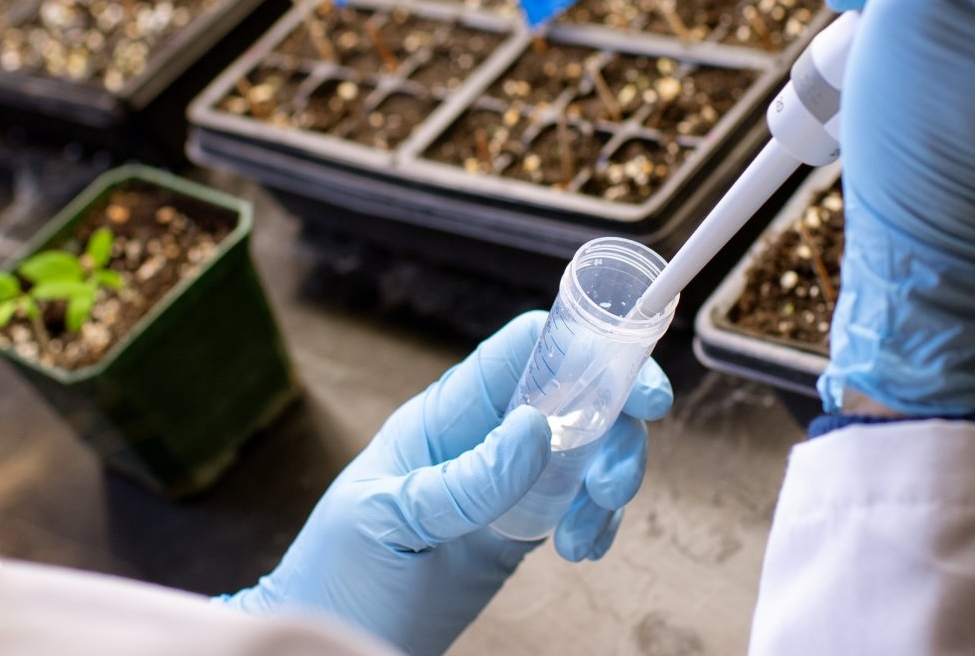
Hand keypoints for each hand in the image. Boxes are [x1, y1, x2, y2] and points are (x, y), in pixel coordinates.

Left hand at [221, 311, 672, 655]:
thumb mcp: (393, 520)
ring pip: (590, 451)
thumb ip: (465, 479)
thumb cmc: (340, 573)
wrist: (337, 642)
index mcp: (447, 413)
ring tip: (586, 535)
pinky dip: (598, 521)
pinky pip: (581, 504)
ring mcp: (508, 480)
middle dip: (617, 429)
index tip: (637, 385)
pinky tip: (583, 550)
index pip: (527, 349)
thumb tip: (536, 427)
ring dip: (610, 482)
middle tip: (615, 484)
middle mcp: (485, 435)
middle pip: (577, 397)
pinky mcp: (522, 526)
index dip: (588, 348)